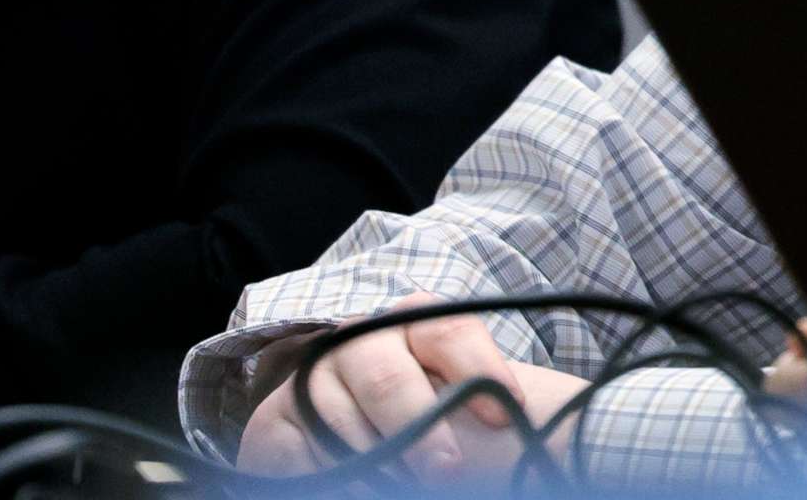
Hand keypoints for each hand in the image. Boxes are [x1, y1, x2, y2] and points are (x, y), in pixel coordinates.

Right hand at [237, 293, 589, 479]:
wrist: (349, 417)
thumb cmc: (432, 410)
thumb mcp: (464, 396)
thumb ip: (491, 403)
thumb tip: (531, 427)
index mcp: (418, 323)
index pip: (451, 331)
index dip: (479, 367)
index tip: (508, 410)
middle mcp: (363, 340)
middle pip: (387, 373)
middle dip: (420, 423)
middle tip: (447, 468)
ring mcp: (316, 377)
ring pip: (341, 416)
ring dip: (376, 457)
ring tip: (403, 482)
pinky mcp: (274, 421)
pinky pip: (299, 450)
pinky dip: (331, 473)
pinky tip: (359, 485)